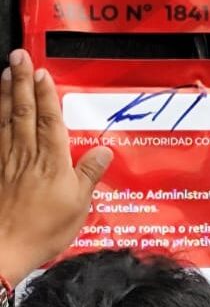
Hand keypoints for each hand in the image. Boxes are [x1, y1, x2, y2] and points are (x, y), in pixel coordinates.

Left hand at [0, 49, 112, 287]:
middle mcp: (27, 155)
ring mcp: (7, 162)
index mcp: (52, 162)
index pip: (49, 120)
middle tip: (19, 57)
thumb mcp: (79, 205)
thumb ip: (89, 174)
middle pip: (23, 112)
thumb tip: (104, 149)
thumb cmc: (45, 229)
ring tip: (5, 71)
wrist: (5, 249)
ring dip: (4, 93)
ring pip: (5, 120)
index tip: (42, 72)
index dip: (45, 95)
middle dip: (21, 82)